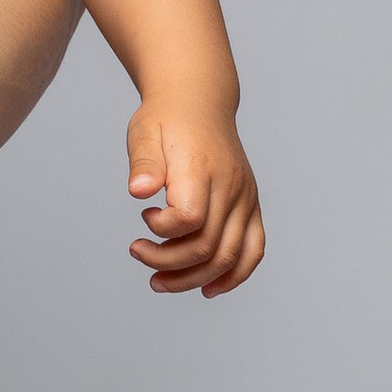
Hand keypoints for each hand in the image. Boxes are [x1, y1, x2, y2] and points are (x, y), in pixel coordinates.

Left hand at [126, 98, 263, 296]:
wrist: (199, 103)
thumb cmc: (167, 120)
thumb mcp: (144, 132)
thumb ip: (144, 163)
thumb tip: (138, 190)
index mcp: (202, 168)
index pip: (189, 218)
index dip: (161, 230)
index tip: (144, 215)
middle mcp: (232, 186)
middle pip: (208, 246)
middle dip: (167, 262)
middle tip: (138, 252)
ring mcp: (246, 198)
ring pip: (230, 256)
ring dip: (193, 278)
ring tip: (159, 280)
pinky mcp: (252, 206)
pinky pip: (253, 250)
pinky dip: (234, 275)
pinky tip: (207, 288)